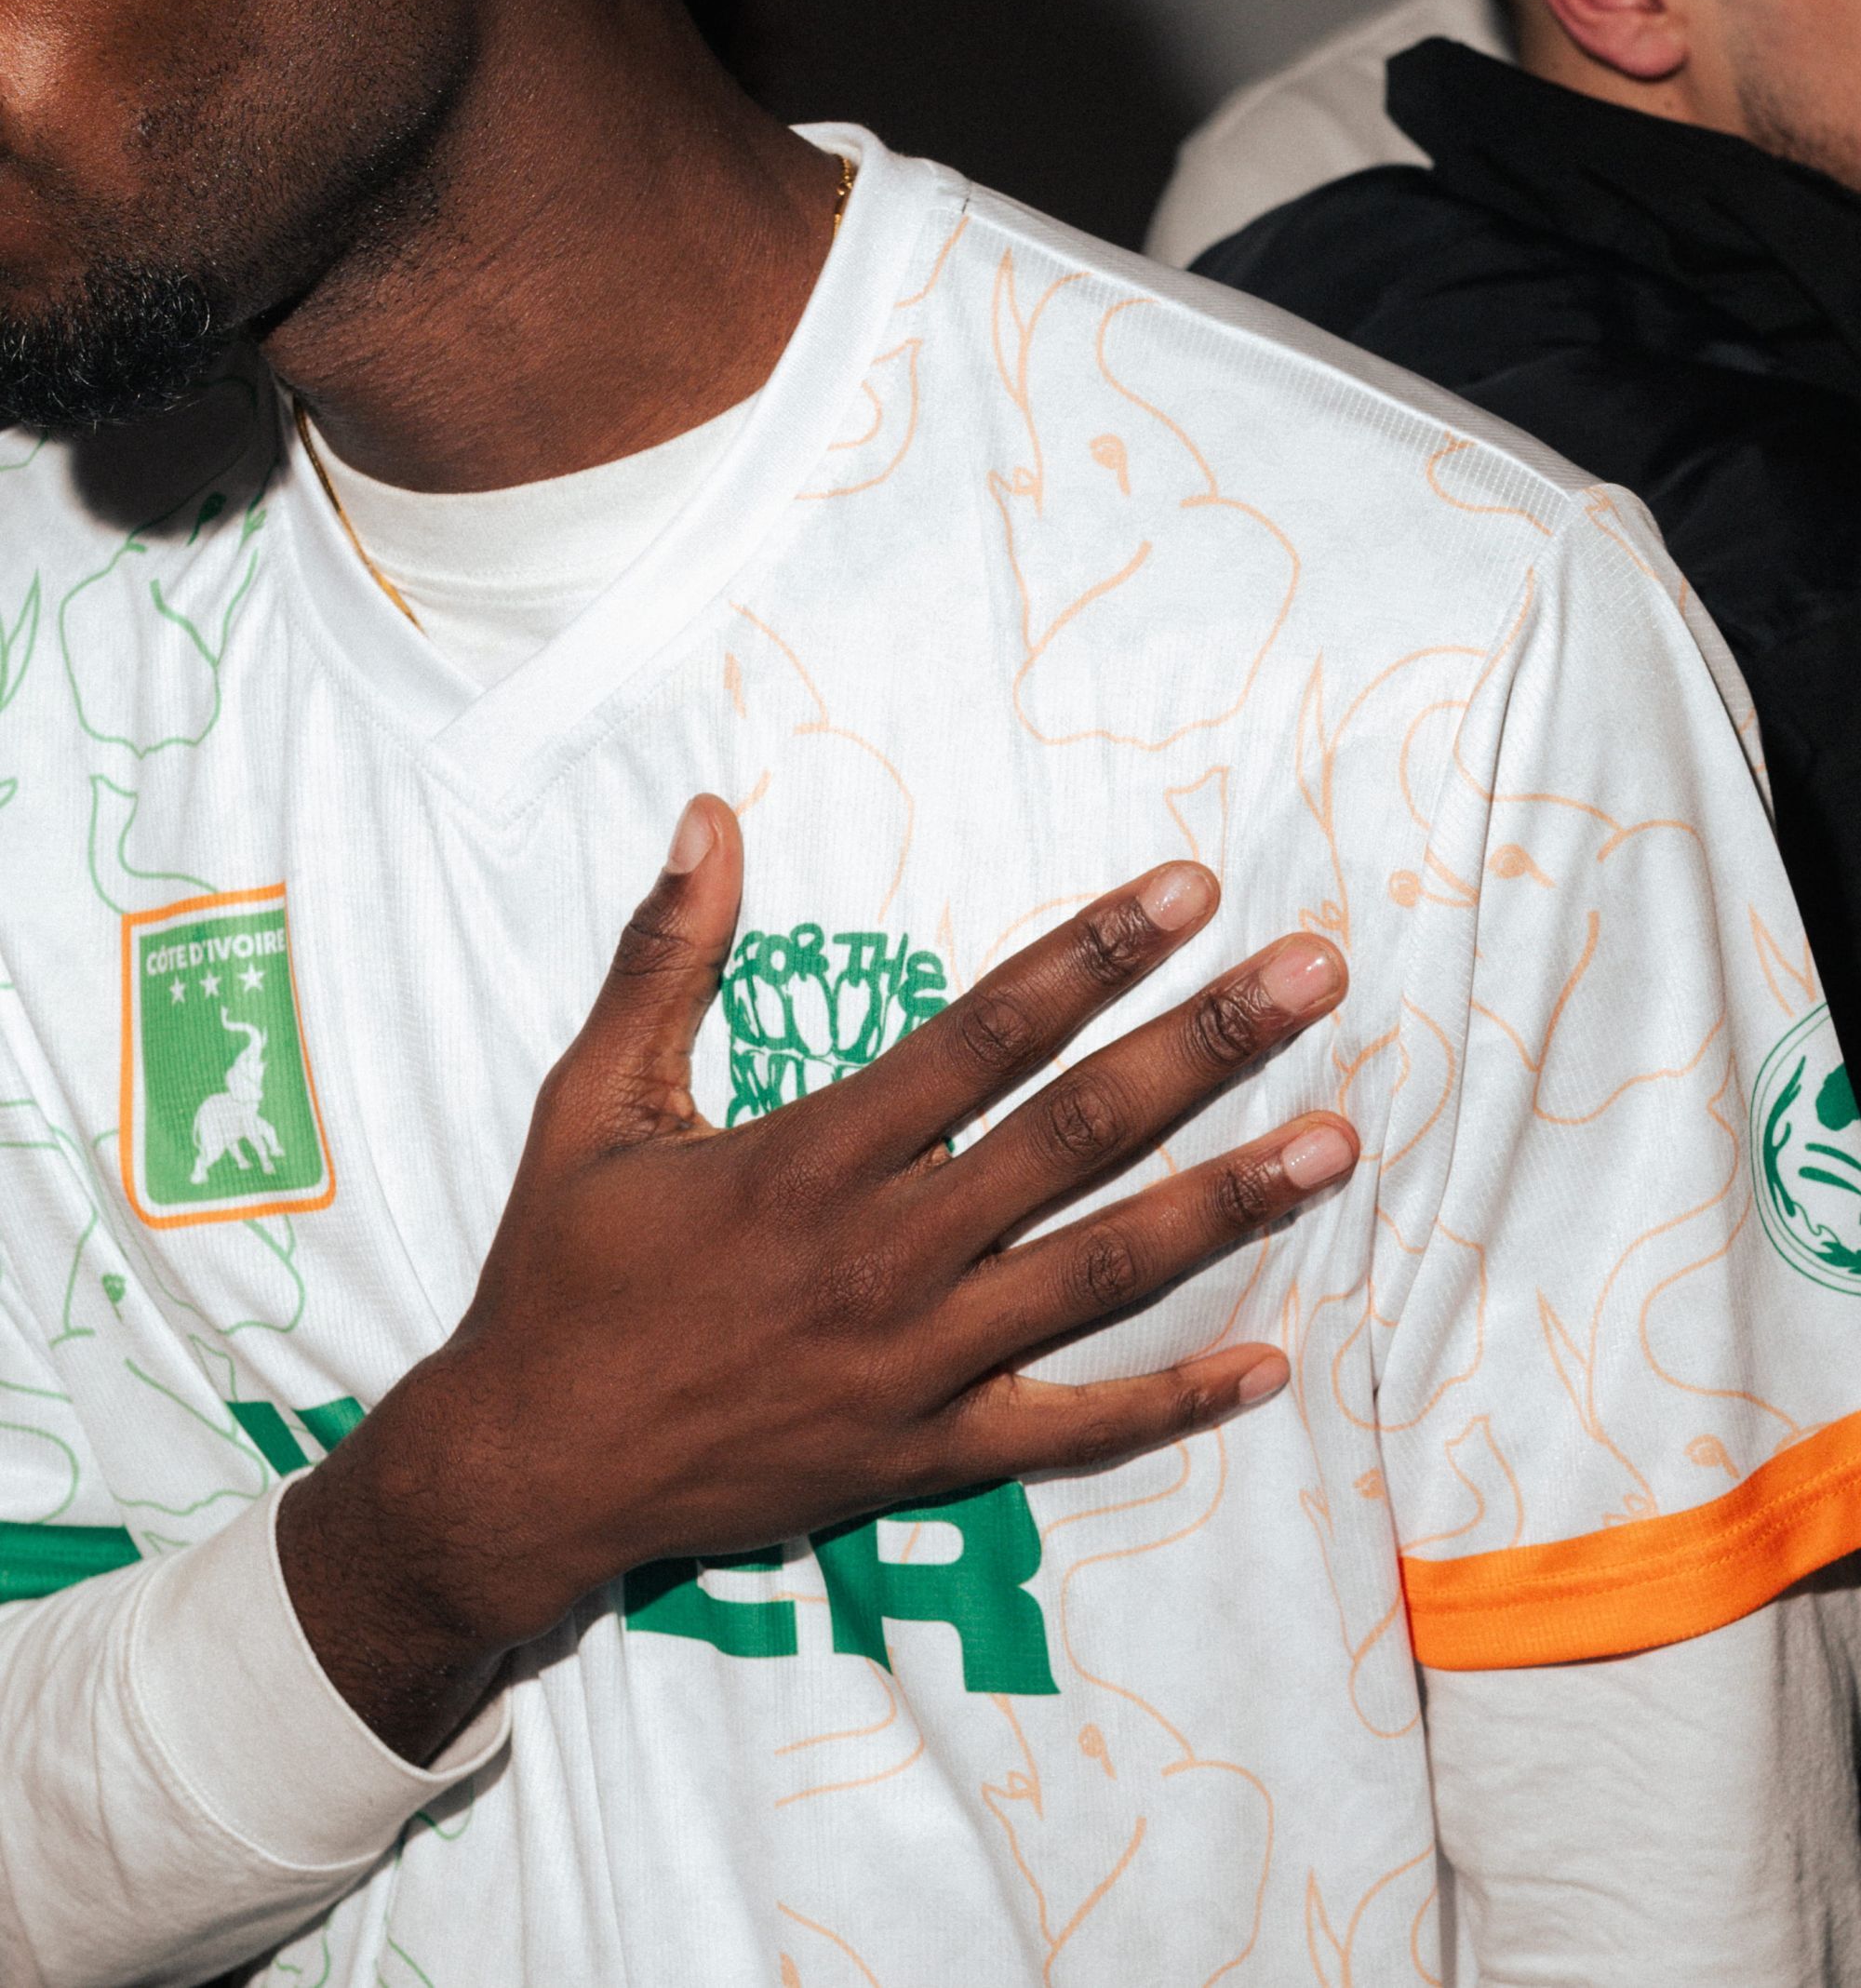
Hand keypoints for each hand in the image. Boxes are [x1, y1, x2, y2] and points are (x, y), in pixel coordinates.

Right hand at [280, 797, 1355, 1759]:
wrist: (526, 1471)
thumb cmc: (559, 1275)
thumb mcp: (587, 1101)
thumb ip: (662, 959)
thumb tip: (707, 815)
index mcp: (811, 1156)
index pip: (985, 1032)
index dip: (1094, 953)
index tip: (1191, 888)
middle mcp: (884, 1255)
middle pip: (1077, 1135)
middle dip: (1204, 1044)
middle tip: (1316, 973)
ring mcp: (916, 1367)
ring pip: (1101, 1272)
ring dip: (1229, 1204)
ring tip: (1340, 1139)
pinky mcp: (925, 1460)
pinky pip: (1071, 1433)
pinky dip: (1173, 1403)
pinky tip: (1271, 1364)